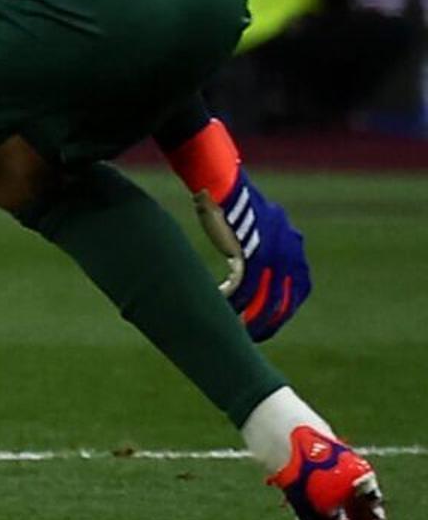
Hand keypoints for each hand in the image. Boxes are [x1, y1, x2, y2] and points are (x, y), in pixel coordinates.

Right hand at [203, 170, 311, 339]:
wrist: (224, 184)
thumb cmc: (236, 203)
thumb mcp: (261, 225)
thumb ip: (266, 245)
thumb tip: (256, 263)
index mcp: (295, 248)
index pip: (298, 290)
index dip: (284, 309)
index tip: (270, 323)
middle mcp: (289, 254)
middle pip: (283, 300)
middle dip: (269, 321)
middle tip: (254, 334)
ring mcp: (271, 256)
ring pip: (264, 300)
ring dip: (250, 318)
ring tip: (237, 329)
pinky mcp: (250, 255)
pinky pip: (242, 287)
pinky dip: (232, 300)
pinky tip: (221, 306)